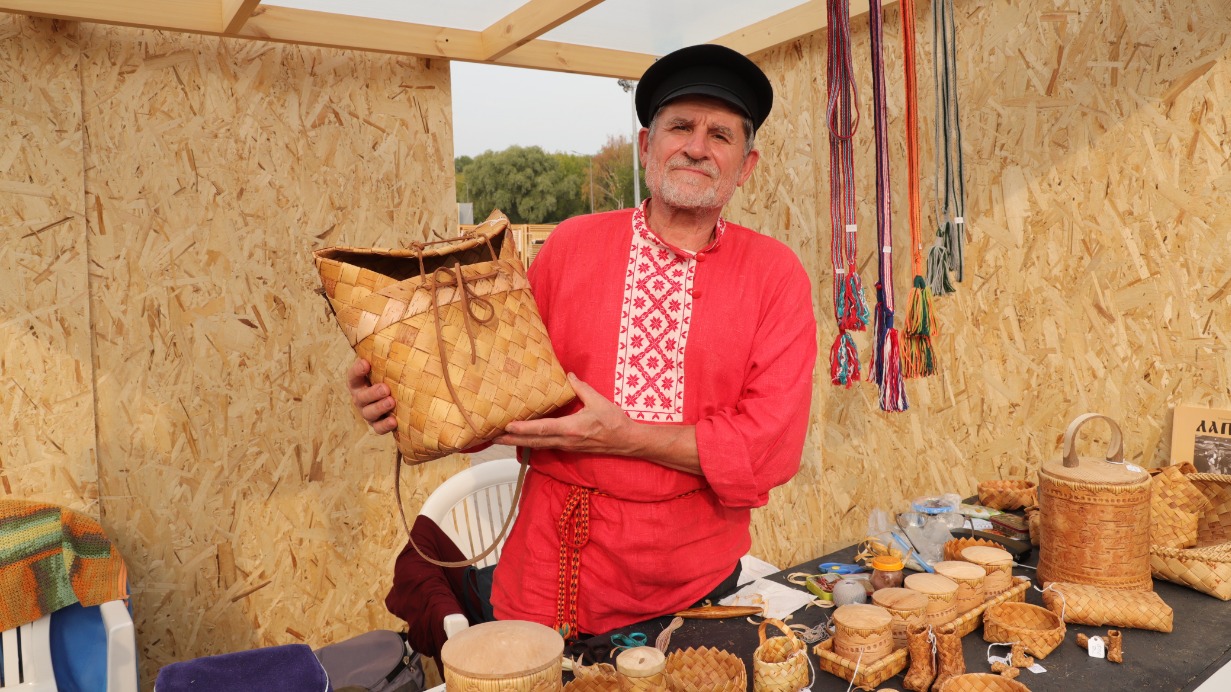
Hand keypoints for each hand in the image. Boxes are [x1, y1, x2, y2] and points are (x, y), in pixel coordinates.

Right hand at [347, 358, 396, 434]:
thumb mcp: (390, 366)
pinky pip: (378, 428)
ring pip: (368, 413)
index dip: (357, 370)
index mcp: (360, 382)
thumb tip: (413, 331)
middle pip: (361, 397)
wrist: (402, 398)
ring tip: (391, 401)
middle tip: (385, 388)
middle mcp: (361, 397)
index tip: (366, 363)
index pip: (353, 376)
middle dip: (372, 393)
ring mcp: (368, 412)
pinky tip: (394, 420)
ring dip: (379, 407)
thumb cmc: (394, 376)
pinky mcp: (378, 424)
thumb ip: (392, 355)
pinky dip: (385, 425)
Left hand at [494, 374, 631, 454]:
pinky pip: (545, 446)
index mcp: (571, 428)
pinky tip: (522, 439)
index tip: (507, 426)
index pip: (542, 429)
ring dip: (517, 443)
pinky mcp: (568, 448)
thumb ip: (580, 387)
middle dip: (511, 440)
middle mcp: (565, 440)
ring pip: (537, 446)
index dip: (523, 429)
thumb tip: (567, 374)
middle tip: (491, 436)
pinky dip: (531, 443)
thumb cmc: (614, 422)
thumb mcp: (598, 400)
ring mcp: (566, 446)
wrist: (627, 442)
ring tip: (500, 438)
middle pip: (532, 442)